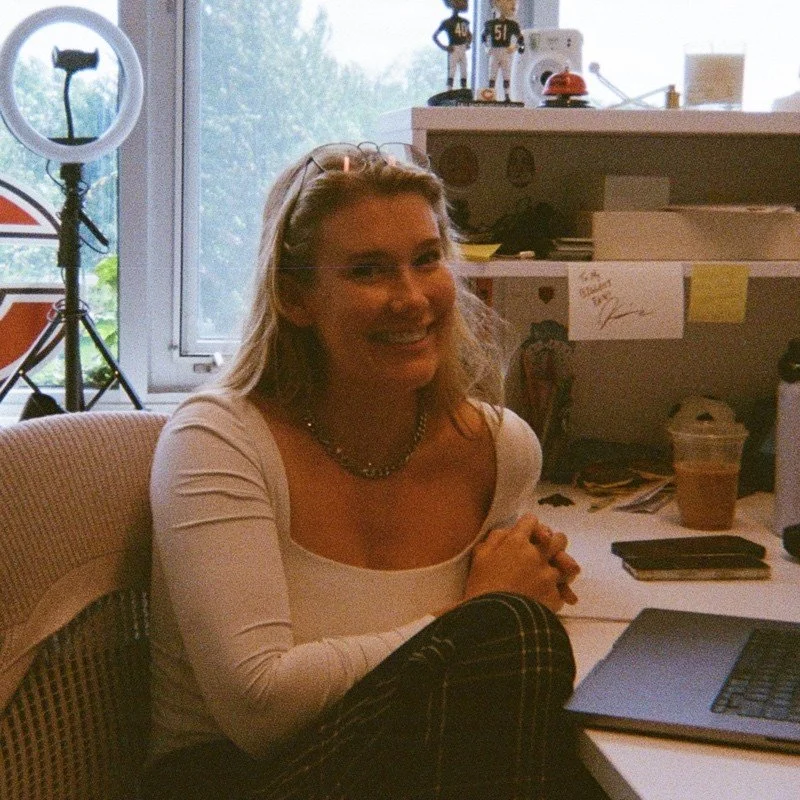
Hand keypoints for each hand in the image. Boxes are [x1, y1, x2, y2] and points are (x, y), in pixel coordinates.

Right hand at [465, 514, 579, 612]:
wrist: (493, 622)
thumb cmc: (481, 587)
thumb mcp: (479, 557)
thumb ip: (494, 539)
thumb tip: (507, 531)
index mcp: (516, 542)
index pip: (531, 521)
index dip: (529, 525)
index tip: (526, 533)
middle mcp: (537, 555)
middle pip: (558, 539)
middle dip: (554, 542)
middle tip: (546, 550)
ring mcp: (548, 576)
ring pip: (567, 564)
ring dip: (560, 567)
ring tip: (552, 574)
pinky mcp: (555, 596)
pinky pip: (562, 590)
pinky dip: (556, 593)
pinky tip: (547, 597)